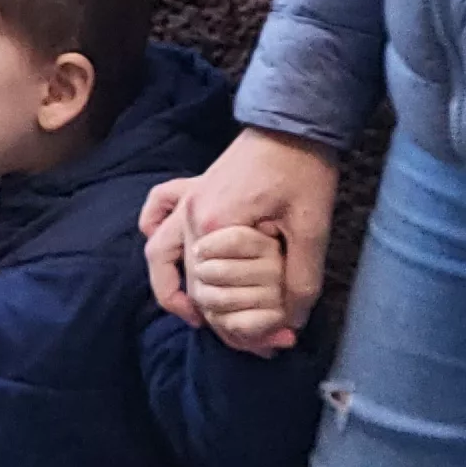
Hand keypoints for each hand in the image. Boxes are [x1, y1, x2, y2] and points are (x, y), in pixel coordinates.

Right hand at [145, 127, 336, 349]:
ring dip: (170, 288)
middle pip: (192, 284)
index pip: (217, 296)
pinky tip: (170, 249)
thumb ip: (301, 279)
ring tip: (195, 317)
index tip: (280, 343)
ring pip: (157, 253)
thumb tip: (292, 323)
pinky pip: (157, 210)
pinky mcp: (195, 187)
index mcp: (215, 226)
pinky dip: (154, 229)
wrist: (296, 122)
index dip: (247, 330)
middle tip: (259, 343)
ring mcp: (188, 200)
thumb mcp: (312, 229)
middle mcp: (191, 215)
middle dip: (223, 322)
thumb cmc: (304, 171)